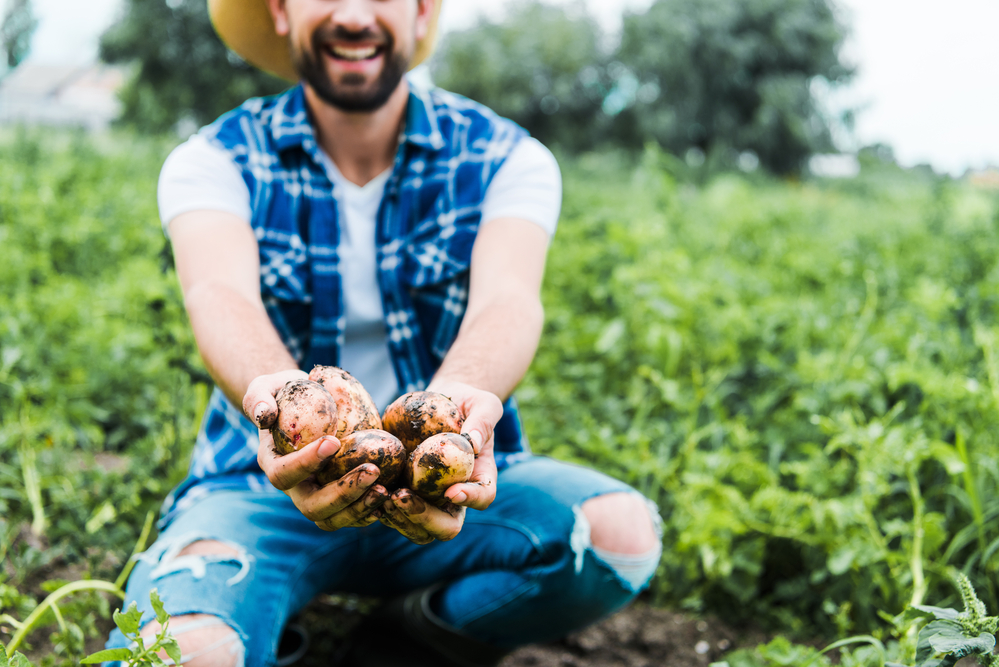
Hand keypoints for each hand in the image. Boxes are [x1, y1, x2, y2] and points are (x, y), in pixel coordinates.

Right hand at [244, 371, 388, 530]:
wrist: (305, 402)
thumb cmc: (285, 392)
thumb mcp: (266, 387)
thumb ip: (259, 398)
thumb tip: (265, 416)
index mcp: (273, 463)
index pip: (284, 474)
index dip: (307, 462)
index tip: (333, 441)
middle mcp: (293, 486)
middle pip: (311, 506)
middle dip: (343, 493)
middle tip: (373, 471)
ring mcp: (314, 495)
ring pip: (332, 518)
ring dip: (359, 508)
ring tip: (384, 489)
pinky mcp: (336, 497)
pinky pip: (349, 515)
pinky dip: (368, 511)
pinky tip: (388, 495)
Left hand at [379, 380, 502, 542]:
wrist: (440, 402)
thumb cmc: (467, 402)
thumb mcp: (483, 404)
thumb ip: (483, 420)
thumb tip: (471, 441)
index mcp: (479, 477)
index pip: (483, 497)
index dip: (470, 499)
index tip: (452, 491)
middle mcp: (454, 496)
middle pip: (447, 527)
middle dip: (424, 518)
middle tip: (403, 496)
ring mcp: (427, 499)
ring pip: (417, 529)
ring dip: (399, 519)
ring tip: (383, 494)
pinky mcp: (403, 492)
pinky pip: (391, 513)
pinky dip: (378, 507)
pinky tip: (366, 488)